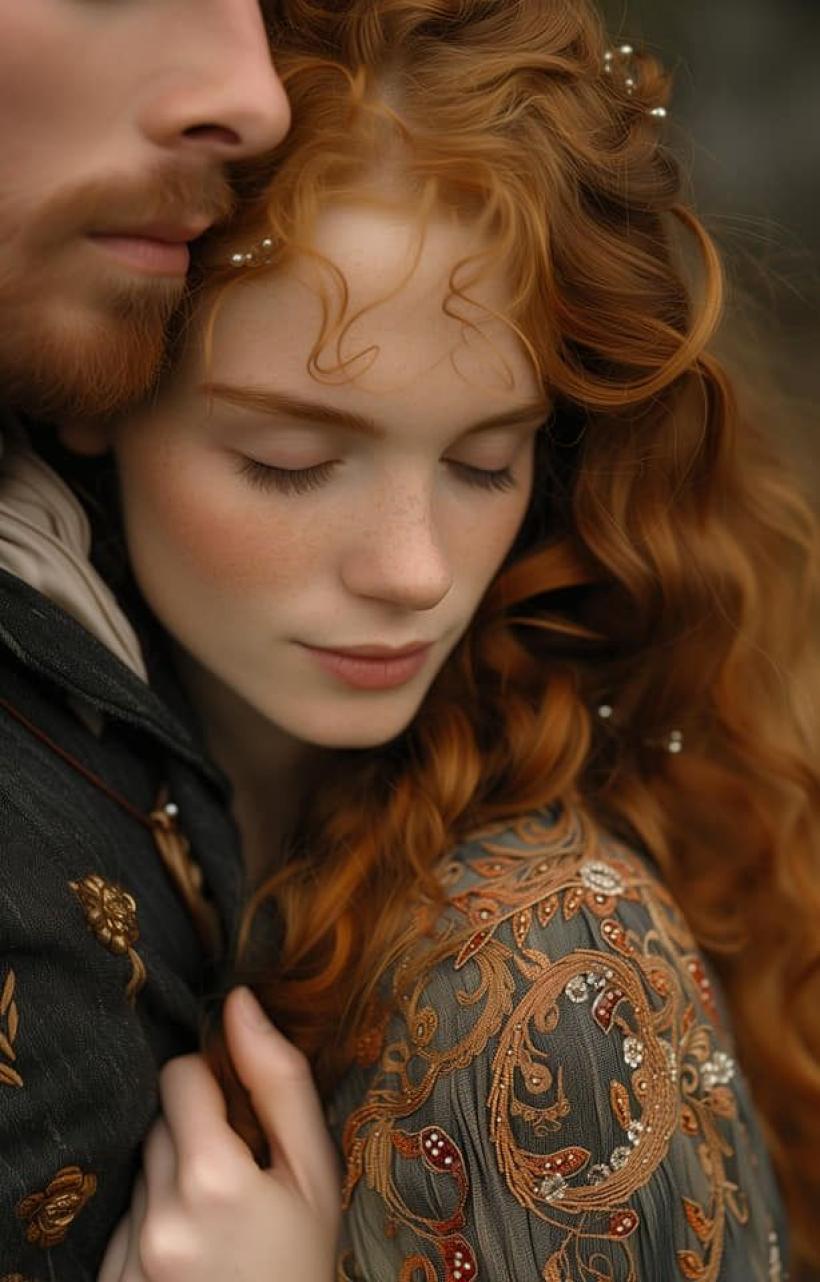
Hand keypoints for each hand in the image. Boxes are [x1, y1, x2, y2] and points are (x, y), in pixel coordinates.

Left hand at [98, 987, 339, 1281]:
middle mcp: (162, 1215)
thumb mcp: (315, 1172)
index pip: (178, 1075)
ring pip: (139, 1172)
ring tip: (215, 1221)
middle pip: (157, 1125)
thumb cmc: (305, 1260)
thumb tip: (241, 1000)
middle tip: (235, 1179)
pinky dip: (151, 1224)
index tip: (237, 1113)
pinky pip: (122, 1222)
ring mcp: (132, 1256)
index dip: (210, 1084)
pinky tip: (191, 1250)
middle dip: (191, 1136)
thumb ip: (280, 1082)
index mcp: (215, 1175)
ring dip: (169, 1182)